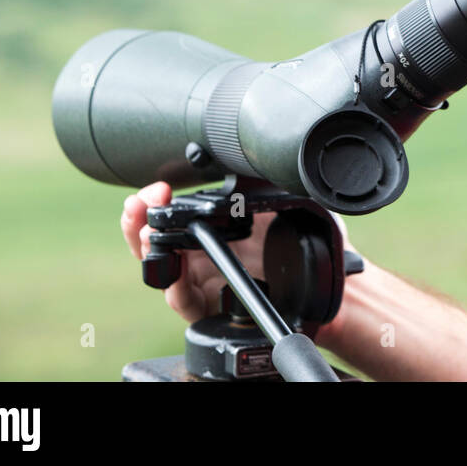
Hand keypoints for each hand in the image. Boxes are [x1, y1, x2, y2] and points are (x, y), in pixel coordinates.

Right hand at [121, 181, 356, 338]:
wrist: (328, 284)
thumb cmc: (307, 243)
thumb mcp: (288, 203)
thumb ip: (266, 182)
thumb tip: (253, 156)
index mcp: (213, 226)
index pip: (170, 212)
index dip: (153, 200)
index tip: (156, 187)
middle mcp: (202, 254)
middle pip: (152, 240)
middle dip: (138, 221)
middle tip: (140, 204)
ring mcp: (205, 282)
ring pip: (163, 270)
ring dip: (151, 251)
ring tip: (152, 234)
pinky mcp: (214, 309)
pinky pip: (186, 301)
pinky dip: (176, 287)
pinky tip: (176, 274)